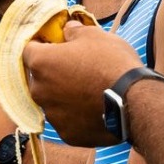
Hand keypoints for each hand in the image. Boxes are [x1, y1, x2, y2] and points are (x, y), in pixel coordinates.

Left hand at [23, 21, 143, 147]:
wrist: (134, 102)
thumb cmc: (112, 63)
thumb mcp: (95, 36)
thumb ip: (74, 31)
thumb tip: (66, 28)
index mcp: (40, 63)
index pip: (29, 49)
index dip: (42, 45)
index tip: (56, 44)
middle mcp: (39, 91)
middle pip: (40, 77)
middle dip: (53, 72)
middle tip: (77, 69)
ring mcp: (52, 115)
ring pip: (53, 101)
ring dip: (64, 95)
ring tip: (89, 91)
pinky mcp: (66, 134)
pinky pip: (67, 120)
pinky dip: (76, 115)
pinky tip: (94, 109)